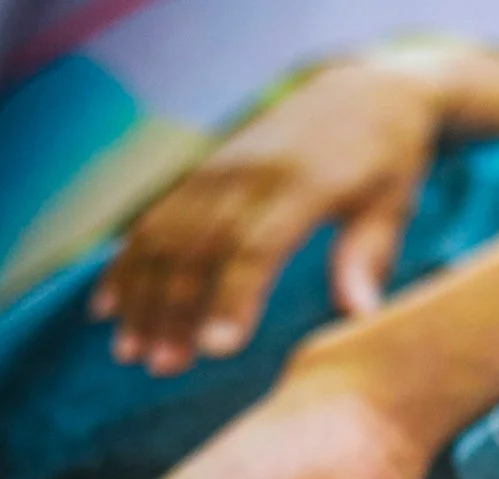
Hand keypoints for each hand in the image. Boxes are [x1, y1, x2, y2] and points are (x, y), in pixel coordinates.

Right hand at [95, 60, 450, 375]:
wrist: (359, 90)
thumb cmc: (386, 163)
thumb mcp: (392, 203)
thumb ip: (368, 255)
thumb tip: (358, 314)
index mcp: (301, 183)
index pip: (257, 245)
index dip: (234, 297)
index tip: (216, 350)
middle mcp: (248, 172)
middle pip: (198, 246)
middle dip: (173, 309)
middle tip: (162, 368)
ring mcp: (216, 168)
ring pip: (163, 235)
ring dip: (140, 294)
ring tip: (129, 353)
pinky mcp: (200, 170)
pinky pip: (152, 217)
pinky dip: (126, 262)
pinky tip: (106, 308)